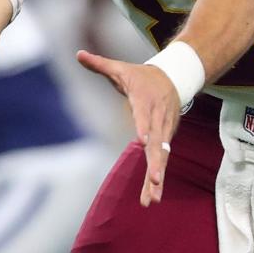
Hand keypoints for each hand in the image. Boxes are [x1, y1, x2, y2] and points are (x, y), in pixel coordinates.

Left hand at [77, 49, 178, 205]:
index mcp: (146, 102)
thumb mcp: (121, 69)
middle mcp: (158, 120)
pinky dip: (157, 179)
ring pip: (161, 158)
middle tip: (155, 181)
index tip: (143, 141)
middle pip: (158, 144)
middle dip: (157, 164)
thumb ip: (100, 64)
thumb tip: (78, 54)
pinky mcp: (166, 141)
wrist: (175, 78)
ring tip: (152, 199)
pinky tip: (151, 197)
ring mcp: (164, 132)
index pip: (145, 116)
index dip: (145, 127)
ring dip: (156, 178)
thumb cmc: (142, 76)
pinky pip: (161, 162)